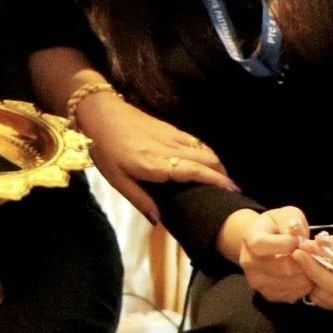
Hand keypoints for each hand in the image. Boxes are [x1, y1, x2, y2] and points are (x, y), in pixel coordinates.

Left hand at [74, 90, 232, 221]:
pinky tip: (206, 162)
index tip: (232, 190)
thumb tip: (160, 220)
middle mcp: (168, 149)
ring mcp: (170, 136)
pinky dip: (206, 152)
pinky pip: (195, 141)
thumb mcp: (116, 180)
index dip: (216, 180)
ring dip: (217, 163)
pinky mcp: (169, 127)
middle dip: (223, 174)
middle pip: (206, 159)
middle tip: (230, 190)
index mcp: (156, 164)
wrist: (99, 113)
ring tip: (222, 178)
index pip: (195, 171)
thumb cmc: (104, 149)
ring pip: (203, 148)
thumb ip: (140, 200)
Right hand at [220, 206, 312, 304]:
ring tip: (309, 263)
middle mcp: (249, 263)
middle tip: (312, 255)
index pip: (263, 245)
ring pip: (291, 284)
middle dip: (304, 262)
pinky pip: (293, 294)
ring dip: (307, 274)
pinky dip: (304, 286)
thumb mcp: (285, 214)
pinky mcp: (268, 295)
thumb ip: (292, 221)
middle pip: (282, 269)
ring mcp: (257, 282)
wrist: (264, 243)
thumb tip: (299, 236)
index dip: (286, 243)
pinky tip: (304, 274)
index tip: (299, 240)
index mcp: (250, 240)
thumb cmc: (276, 226)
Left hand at [293, 205, 332, 313]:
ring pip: (329, 298)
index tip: (305, 246)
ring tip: (302, 259)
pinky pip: (328, 302)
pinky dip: (316, 287)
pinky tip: (311, 270)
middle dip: (313, 270)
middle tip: (297, 253)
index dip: (324, 258)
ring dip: (312, 279)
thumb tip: (316, 246)